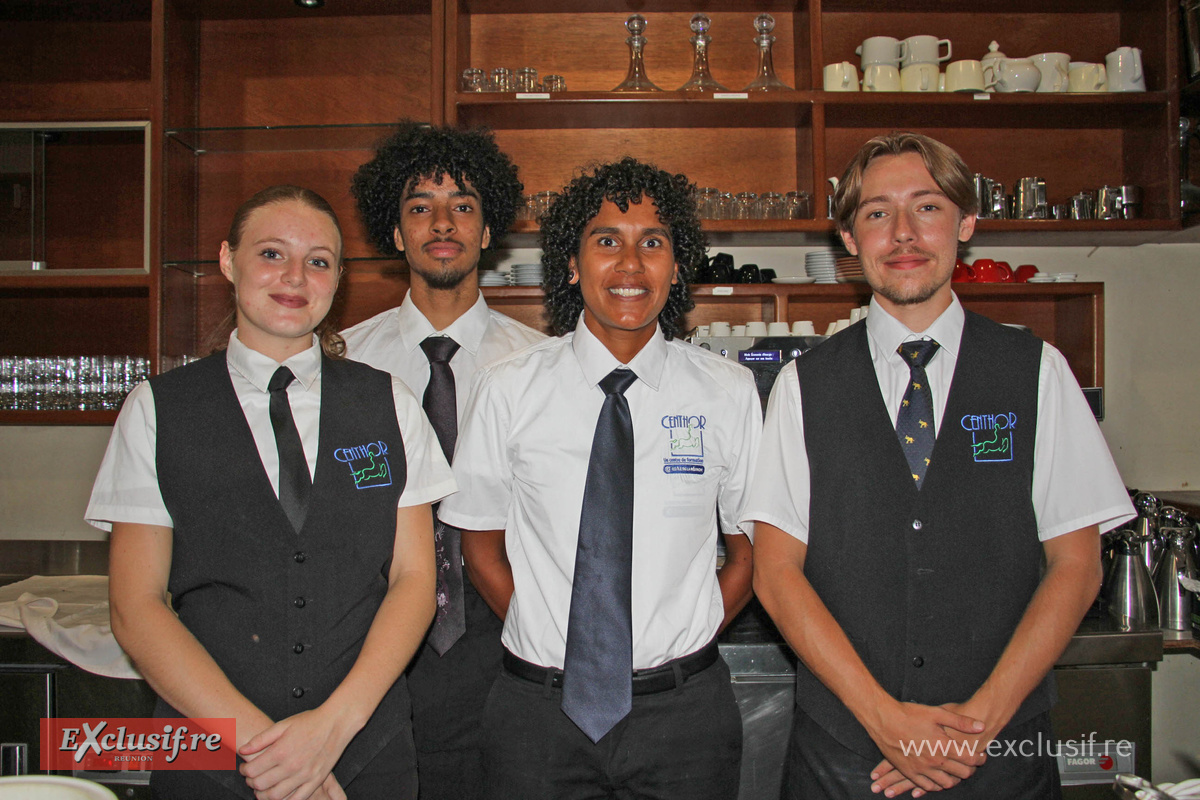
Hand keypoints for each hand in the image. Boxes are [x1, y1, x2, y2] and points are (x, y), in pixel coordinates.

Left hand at [239, 705, 355, 799]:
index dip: (244, 771)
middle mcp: (291, 766)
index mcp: (281, 751)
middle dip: (251, 783)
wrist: (336, 723)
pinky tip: (281, 794)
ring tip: (263, 788)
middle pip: (261, 785)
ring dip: (264, 795)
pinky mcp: (316, 780)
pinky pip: (297, 799)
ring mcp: (305, 775)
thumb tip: (243, 750)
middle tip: (251, 778)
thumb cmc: (311, 722)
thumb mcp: (283, 725)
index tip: (244, 768)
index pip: (252, 770)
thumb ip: (261, 739)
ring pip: (276, 796)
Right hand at [860, 700, 985, 796]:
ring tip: (956, 772)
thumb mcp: (937, 713)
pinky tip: (938, 778)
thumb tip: (981, 726)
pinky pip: (928, 786)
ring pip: (946, 783)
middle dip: (970, 770)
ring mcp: (922, 769)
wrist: (883, 719)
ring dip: (955, 779)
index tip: (981, 756)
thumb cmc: (910, 714)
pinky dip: (936, 785)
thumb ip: (960, 722)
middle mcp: (935, 761)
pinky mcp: (910, 772)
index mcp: (943, 746)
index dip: (980, 758)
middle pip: (962, 773)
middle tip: (971, 765)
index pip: (970, 759)